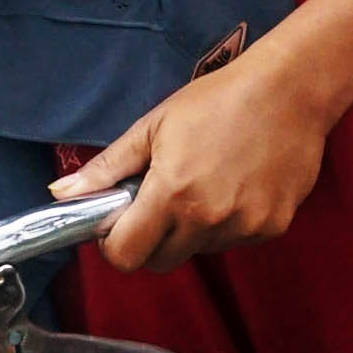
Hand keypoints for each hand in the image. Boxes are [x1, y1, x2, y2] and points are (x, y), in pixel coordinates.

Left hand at [55, 60, 332, 271]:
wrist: (290, 90)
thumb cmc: (220, 99)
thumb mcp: (154, 126)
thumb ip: (108, 167)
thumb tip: (61, 193)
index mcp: (172, 193)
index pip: (126, 256)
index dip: (116, 243)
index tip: (121, 223)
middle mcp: (209, 219)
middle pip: (161, 262)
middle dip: (152, 240)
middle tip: (162, 200)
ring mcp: (244, 226)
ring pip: (200, 251)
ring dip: (193, 230)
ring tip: (207, 182)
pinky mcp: (273, 227)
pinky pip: (236, 240)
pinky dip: (230, 223)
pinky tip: (237, 184)